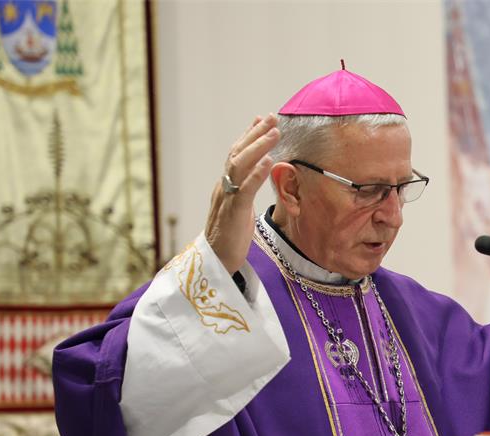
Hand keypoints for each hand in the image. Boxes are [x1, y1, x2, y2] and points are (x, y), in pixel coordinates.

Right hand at [204, 115, 280, 273]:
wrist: (215, 263)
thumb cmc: (229, 239)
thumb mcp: (239, 211)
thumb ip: (244, 193)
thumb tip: (255, 178)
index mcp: (224, 187)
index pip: (236, 155)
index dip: (248, 136)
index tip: (261, 119)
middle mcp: (223, 188)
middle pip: (238, 154)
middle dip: (255, 134)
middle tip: (272, 117)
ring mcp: (227, 199)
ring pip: (240, 166)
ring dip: (258, 147)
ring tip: (274, 132)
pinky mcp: (234, 213)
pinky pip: (245, 189)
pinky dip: (256, 174)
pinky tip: (268, 161)